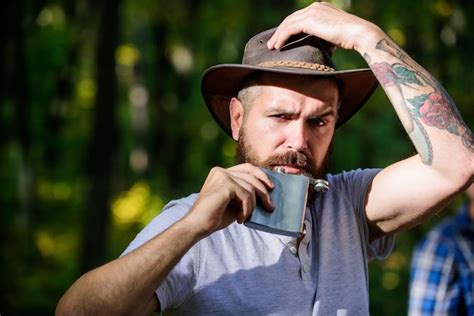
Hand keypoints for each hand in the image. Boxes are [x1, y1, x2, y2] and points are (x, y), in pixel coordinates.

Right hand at [182, 163, 274, 236]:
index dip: (261, 176)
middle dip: (264, 192)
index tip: (271, 188)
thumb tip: (267, 193)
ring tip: (244, 217)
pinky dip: (246, 209)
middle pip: (252, 175)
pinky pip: (246, 195)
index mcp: (222, 172)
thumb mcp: (235, 202)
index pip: (247, 168)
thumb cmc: (215, 217)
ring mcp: (222, 176)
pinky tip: (239, 218)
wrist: (197, 226)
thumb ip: (246, 194)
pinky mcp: (224, 184)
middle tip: (270, 206)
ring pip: (250, 187)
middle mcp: (221, 171)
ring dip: (252, 205)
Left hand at [267, 2, 382, 51]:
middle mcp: (315, 7)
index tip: (281, 39)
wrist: (359, 34)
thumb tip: (318, 48)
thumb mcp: (332, 36)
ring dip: (278, 36)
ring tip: (272, 47)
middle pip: (291, 19)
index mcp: (320, 8)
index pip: (299, 17)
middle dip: (280, 32)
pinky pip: (290, 29)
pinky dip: (282, 37)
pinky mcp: (310, 20)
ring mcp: (312, 12)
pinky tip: (278, 46)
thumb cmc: (349, 39)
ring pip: (288, 23)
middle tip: (272, 44)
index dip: (288, 28)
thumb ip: (322, 38)